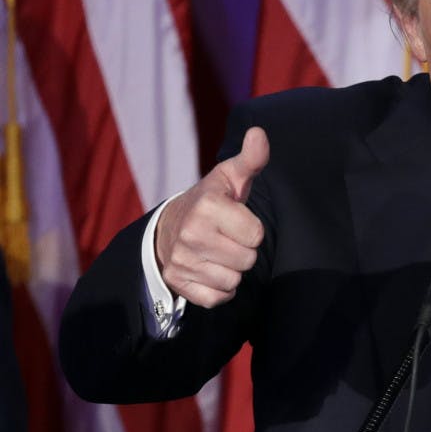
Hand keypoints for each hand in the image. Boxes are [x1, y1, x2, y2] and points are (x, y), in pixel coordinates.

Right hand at [155, 127, 269, 307]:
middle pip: (247, 260)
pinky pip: (216, 298)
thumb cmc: (212, 200)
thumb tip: (260, 133)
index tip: (237, 220)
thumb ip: (251, 159)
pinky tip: (211, 269)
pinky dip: (219, 289)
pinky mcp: (178, 282)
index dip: (252, 229)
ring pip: (232, 281)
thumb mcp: (231, 176)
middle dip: (243, 250)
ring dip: (232, 270)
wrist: (169, 226)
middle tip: (228, 237)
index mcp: (207, 206)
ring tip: (219, 251)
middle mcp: (190, 234)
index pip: (256, 235)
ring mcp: (181, 260)